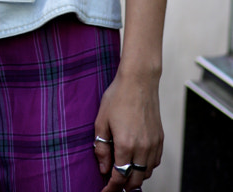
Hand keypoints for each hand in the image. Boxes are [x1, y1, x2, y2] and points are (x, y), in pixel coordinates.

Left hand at [95, 69, 162, 190]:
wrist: (139, 81)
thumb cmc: (117, 97)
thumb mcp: (101, 121)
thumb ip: (102, 147)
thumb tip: (103, 168)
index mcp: (126, 145)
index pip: (119, 177)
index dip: (111, 188)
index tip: (104, 191)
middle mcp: (143, 148)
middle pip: (135, 180)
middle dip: (123, 186)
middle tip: (113, 185)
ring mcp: (154, 144)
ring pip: (146, 172)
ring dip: (135, 177)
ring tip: (124, 174)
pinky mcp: (160, 138)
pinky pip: (155, 162)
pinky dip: (146, 167)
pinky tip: (137, 161)